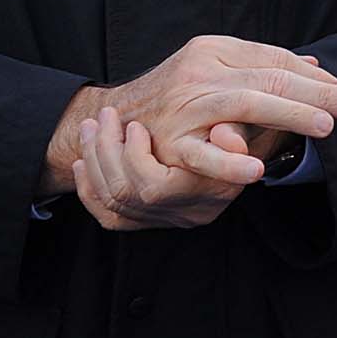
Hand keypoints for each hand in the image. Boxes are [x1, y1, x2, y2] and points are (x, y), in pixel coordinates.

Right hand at [38, 36, 336, 192]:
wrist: (109, 118)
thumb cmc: (175, 94)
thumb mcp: (214, 66)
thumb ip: (262, 67)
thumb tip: (319, 65)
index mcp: (214, 48)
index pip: (276, 58)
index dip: (315, 77)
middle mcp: (200, 70)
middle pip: (268, 76)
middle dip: (316, 92)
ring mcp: (184, 106)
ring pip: (245, 103)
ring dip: (289, 114)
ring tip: (325, 126)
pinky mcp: (168, 143)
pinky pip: (202, 154)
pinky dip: (229, 161)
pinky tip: (258, 169)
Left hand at [72, 105, 248, 229]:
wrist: (247, 148)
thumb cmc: (249, 129)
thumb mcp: (251, 126)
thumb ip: (237, 132)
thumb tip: (224, 136)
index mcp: (211, 192)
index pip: (154, 188)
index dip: (134, 157)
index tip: (135, 125)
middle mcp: (189, 213)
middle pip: (126, 193)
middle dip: (105, 150)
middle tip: (105, 116)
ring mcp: (170, 220)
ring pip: (113, 202)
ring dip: (95, 160)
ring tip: (93, 127)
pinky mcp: (154, 221)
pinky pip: (110, 217)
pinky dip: (90, 190)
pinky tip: (86, 162)